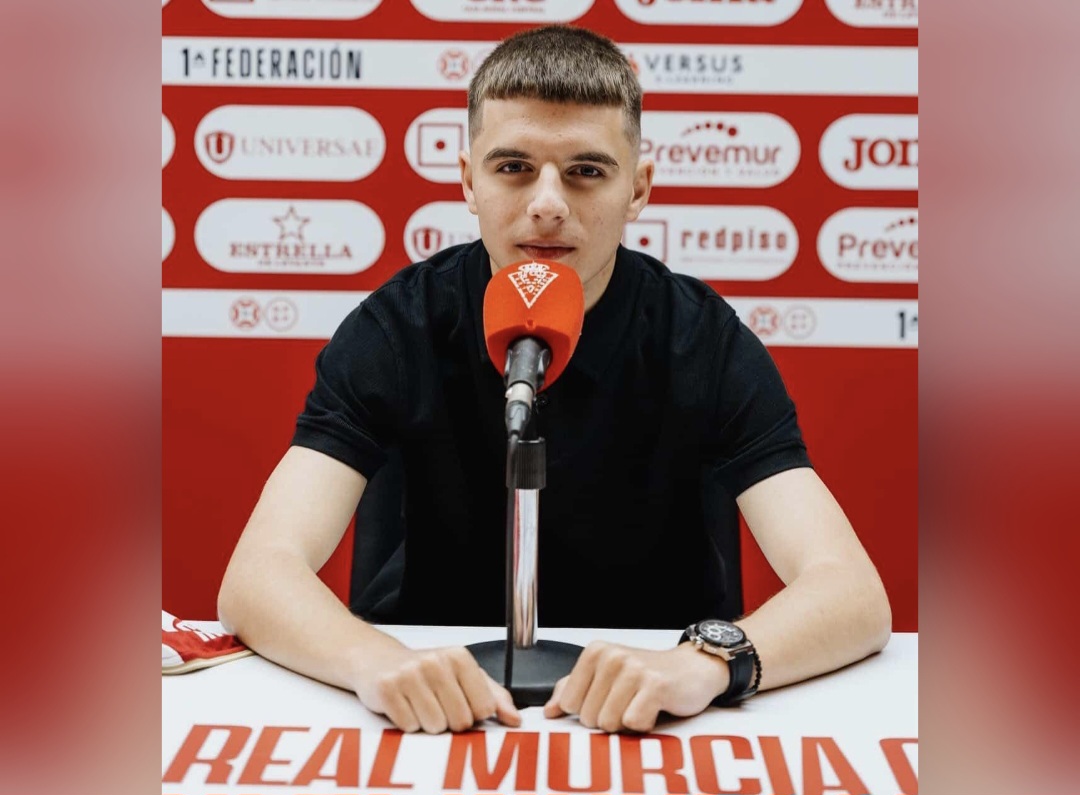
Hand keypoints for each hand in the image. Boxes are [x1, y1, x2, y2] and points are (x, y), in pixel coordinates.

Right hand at [354, 645, 520, 733]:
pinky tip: (404, 705)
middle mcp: (435, 662)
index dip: (473, 713)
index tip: (460, 702)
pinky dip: (407, 723)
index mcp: (459, 657)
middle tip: (437, 704)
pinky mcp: (387, 688)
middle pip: (460, 721)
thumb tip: (515, 719)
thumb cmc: (425, 671)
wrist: (379, 660)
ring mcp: (410, 674)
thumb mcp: (462, 676)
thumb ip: (494, 696)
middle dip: (450, 721)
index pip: (484, 708)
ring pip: (435, 727)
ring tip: (420, 704)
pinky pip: (409, 726)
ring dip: (428, 723)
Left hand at [543, 641, 727, 732]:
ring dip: (627, 723)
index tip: (609, 698)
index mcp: (595, 652)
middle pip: (589, 718)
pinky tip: (654, 709)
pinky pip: (633, 723)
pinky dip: (644, 725)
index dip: (590, 710)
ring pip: (609, 723)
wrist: (692, 669)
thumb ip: (574, 690)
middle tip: (629, 702)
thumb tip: (550, 711)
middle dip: (610, 719)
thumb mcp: (606, 676)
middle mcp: (611, 656)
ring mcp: (633, 669)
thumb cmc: (647, 676)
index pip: (570, 704)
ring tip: (640, 704)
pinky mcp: (654, 685)